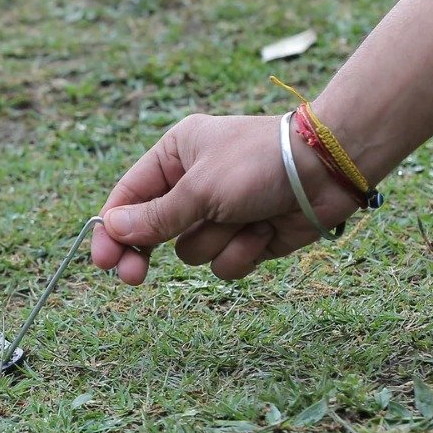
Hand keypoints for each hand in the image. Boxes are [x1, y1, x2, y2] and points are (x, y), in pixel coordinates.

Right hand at [88, 113, 356, 283]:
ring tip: (243, 219)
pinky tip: (264, 231)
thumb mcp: (200, 187)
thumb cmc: (261, 162)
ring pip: (191, 251)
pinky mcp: (247, 236)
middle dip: (147, 251)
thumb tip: (112, 229)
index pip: (129, 196)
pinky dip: (242, 252)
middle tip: (133, 277)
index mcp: (176, 155)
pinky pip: (224, 262)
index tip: (103, 261)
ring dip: (215, 242)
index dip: (112, 229)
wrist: (329, 168)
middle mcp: (194, 183)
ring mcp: (221, 213)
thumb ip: (156, 216)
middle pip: (153, 230)